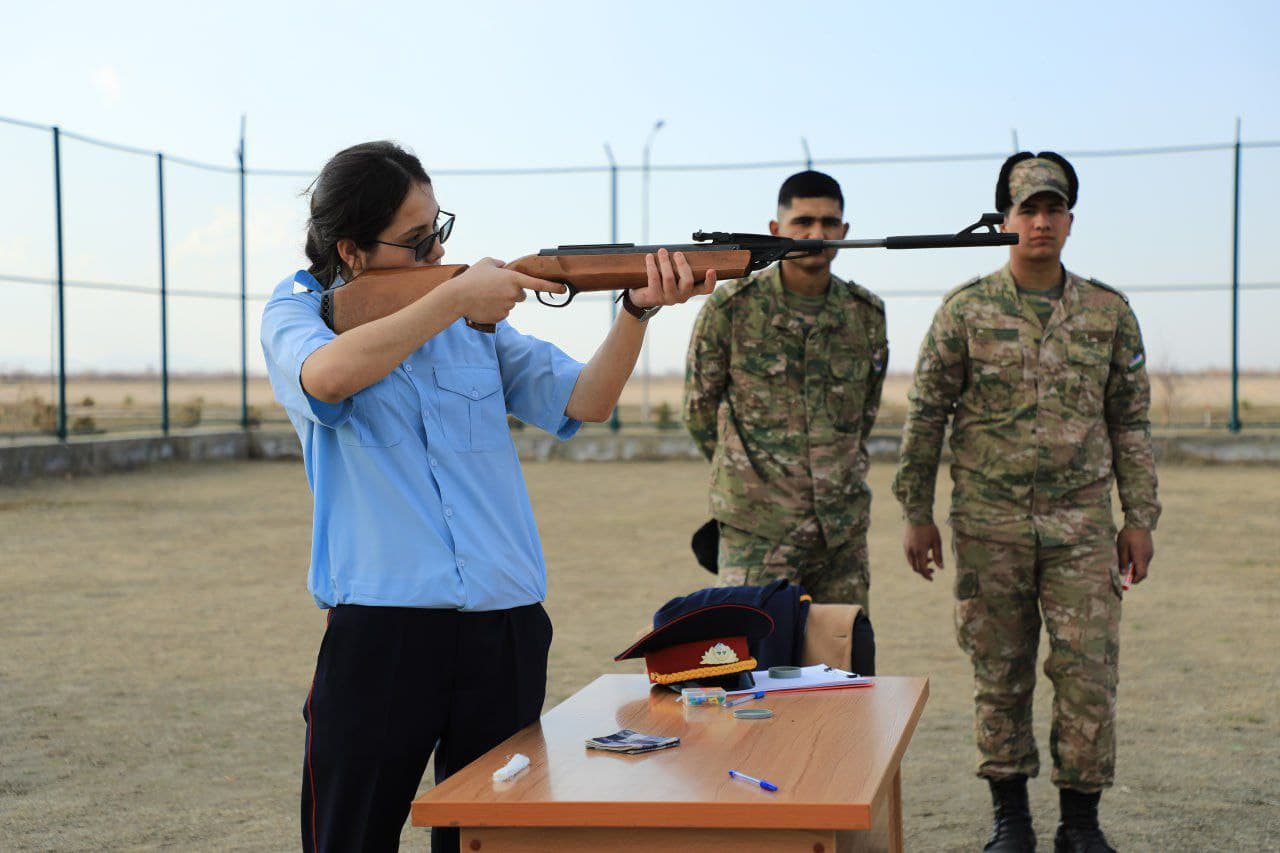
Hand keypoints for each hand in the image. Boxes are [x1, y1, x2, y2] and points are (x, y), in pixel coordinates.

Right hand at [448, 258, 566, 324]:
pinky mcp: (501, 317)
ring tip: (485, 295)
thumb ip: (499, 263)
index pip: (537, 284)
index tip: (563, 289)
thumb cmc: (471, 278)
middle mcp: (513, 294)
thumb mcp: (486, 263)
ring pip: (511, 304)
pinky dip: (496, 309)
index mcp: (513, 279)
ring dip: (502, 300)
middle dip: (512, 291)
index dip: (552, 287)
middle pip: (521, 294)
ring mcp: (508, 307)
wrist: (457, 297)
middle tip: (495, 288)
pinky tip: (484, 304)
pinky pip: (503, 313)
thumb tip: (503, 266)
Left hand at [628, 248, 715, 309]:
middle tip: (677, 253)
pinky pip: (654, 278)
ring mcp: (668, 298)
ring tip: (662, 251)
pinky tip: (649, 257)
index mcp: (690, 291)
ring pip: (669, 278)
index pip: (705, 289)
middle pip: (688, 280)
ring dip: (665, 261)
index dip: (710, 281)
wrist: (642, 298)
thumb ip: (680, 268)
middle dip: (682, 264)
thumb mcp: (674, 277)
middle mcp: (682, 296)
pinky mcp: (655, 297)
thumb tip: (680, 249)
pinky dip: (652, 265)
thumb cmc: (661, 283)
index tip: (711, 270)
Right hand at [904, 523, 943, 580]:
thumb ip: (939, 556)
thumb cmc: (930, 529)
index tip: (932, 579)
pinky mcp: (905, 544)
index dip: (927, 575)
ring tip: (929, 559)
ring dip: (919, 564)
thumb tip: (941, 568)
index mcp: (920, 551)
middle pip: (915, 568)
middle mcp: (912, 551)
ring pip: (911, 563)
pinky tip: (923, 553)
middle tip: (933, 570)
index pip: (922, 569)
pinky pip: (909, 556)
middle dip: (924, 571)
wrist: (917, 516)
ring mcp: (907, 548)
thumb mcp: (937, 542)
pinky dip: (915, 559)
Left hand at [1116, 527, 1153, 585]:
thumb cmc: (1128, 535)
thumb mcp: (1122, 548)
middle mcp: (1147, 557)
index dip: (1135, 580)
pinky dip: (1138, 560)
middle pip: (1143, 571)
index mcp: (1140, 557)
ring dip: (1135, 566)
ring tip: (1126, 558)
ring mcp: (1150, 553)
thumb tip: (1123, 574)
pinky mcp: (1150, 549)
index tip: (1128, 582)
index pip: (1141, 574)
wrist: (1139, 522)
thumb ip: (1123, 562)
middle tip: (1124, 572)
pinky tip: (1131, 552)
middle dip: (1134, 574)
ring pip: (1143, 565)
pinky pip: (1144, 559)